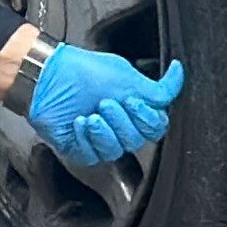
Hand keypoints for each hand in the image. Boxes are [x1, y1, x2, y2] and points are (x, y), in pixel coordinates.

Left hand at [29, 46, 184, 167]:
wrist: (47, 76)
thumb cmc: (82, 71)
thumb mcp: (126, 75)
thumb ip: (157, 87)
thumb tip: (179, 75)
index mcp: (134, 108)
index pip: (157, 127)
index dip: (147, 117)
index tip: (133, 100)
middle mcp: (119, 126)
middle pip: (138, 140)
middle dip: (122, 121)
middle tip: (106, 102)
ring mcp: (100, 139)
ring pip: (117, 150)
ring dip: (104, 130)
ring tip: (91, 113)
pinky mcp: (80, 149)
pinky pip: (93, 155)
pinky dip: (86, 137)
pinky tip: (78, 122)